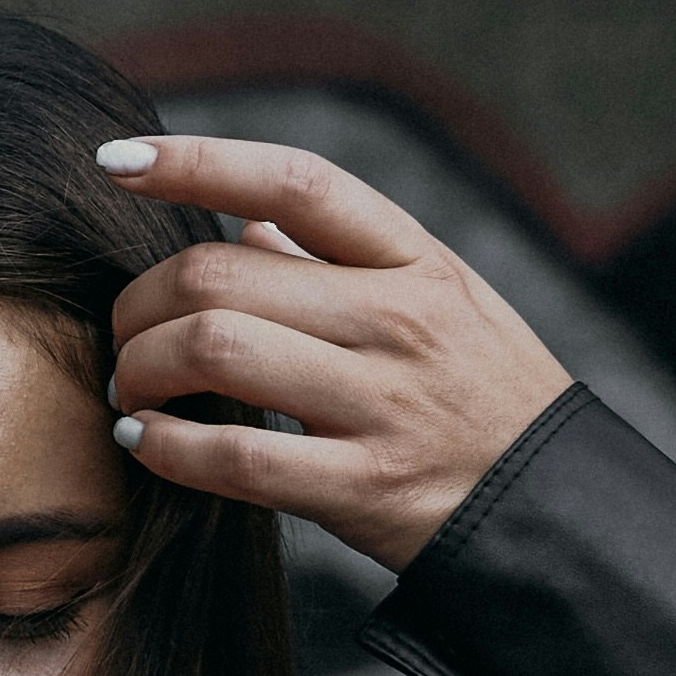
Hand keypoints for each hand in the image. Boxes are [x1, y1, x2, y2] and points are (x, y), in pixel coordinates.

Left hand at [97, 134, 581, 573]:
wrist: (557, 513)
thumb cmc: (486, 398)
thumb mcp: (446, 302)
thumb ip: (347, 259)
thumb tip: (247, 221)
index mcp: (418, 261)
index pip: (295, 181)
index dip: (197, 161)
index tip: (118, 161)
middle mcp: (400, 320)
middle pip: (222, 273)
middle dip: (140, 303)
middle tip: (125, 334)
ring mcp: (382, 404)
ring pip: (213, 351)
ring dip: (140, 370)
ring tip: (130, 390)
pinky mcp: (362, 488)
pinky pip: (232, 458)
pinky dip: (166, 448)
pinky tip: (146, 443)